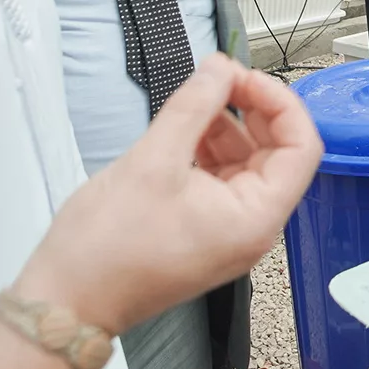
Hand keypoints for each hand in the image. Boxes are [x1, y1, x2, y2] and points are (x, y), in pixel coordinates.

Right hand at [15, 54, 320, 334]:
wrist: (66, 301)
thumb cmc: (107, 246)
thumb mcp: (154, 159)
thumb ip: (194, 105)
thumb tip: (220, 67)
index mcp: (256, 218)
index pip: (302, 147)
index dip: (278, 102)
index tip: (242, 76)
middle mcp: (252, 229)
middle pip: (277, 153)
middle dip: (252, 109)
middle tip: (217, 78)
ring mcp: (228, 233)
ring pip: (247, 164)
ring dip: (227, 127)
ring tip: (192, 101)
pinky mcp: (203, 232)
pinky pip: (221, 181)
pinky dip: (208, 150)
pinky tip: (182, 131)